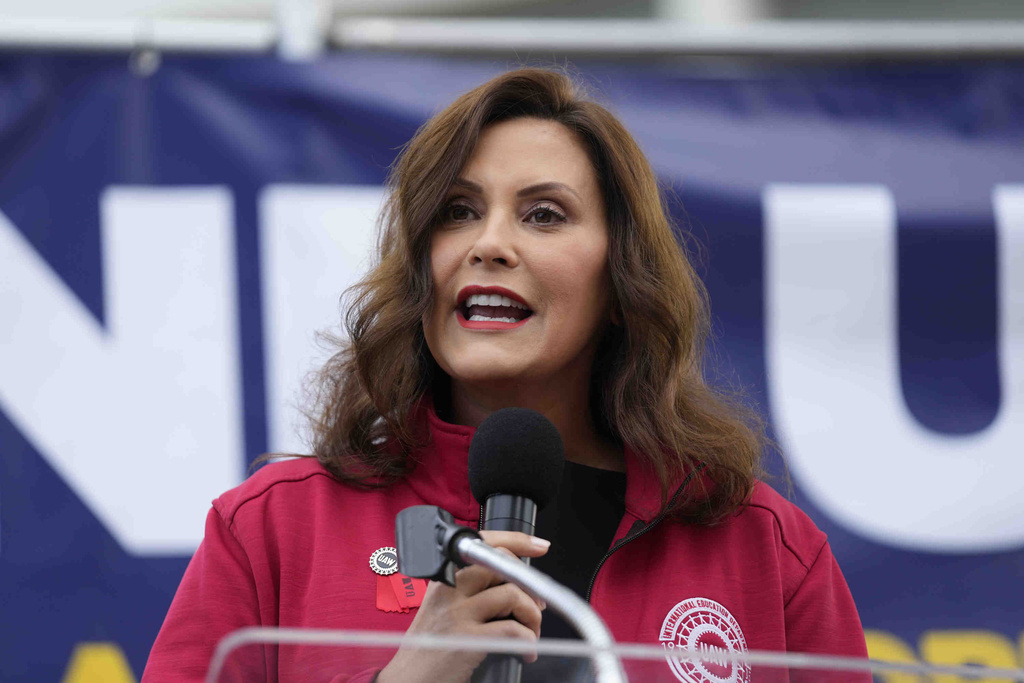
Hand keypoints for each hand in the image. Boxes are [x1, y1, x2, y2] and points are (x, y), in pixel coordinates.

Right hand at [376, 530, 549, 682]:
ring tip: (532, 632)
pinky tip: (526, 652)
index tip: (538, 545)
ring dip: (532, 614)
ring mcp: (457, 614)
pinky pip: (511, 630)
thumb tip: (512, 584)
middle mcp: (449, 590)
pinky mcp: (466, 640)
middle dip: (531, 583)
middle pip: (501, 565)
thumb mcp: (441, 609)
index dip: (515, 540)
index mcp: (443, 578)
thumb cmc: (428, 649)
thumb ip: (468, 591)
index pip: (482, 543)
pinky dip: (528, 641)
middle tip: (538, 603)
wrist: (407, 680)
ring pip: (512, 595)